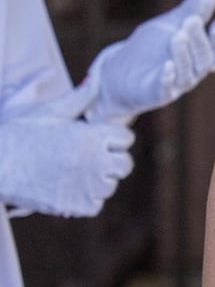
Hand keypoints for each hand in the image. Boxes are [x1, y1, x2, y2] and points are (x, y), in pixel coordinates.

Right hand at [0, 81, 134, 216]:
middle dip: (109, 161)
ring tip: (69, 174)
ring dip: (95, 182)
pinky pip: (94, 205)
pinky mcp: (75, 206)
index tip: (92, 140)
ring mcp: (87, 186)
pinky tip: (65, 189)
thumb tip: (96, 80)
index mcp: (92, 136)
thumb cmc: (17, 135)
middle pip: (124, 164)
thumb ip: (78, 99)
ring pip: (109, 186)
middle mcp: (95, 161)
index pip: (125, 138)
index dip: (109, 139)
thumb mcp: (47, 112)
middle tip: (84, 160)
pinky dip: (83, 201)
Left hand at [87, 0, 214, 121]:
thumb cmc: (149, 49)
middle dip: (199, 40)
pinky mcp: (156, 95)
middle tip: (190, 20)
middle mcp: (193, 74)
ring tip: (176, 35)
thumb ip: (191, 11)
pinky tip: (166, 65)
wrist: (117, 72)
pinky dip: (167, 78)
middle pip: (205, 60)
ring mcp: (176, 86)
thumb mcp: (169, 25)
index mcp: (200, 57)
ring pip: (187, 73)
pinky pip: (166, 89)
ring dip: (183, 54)